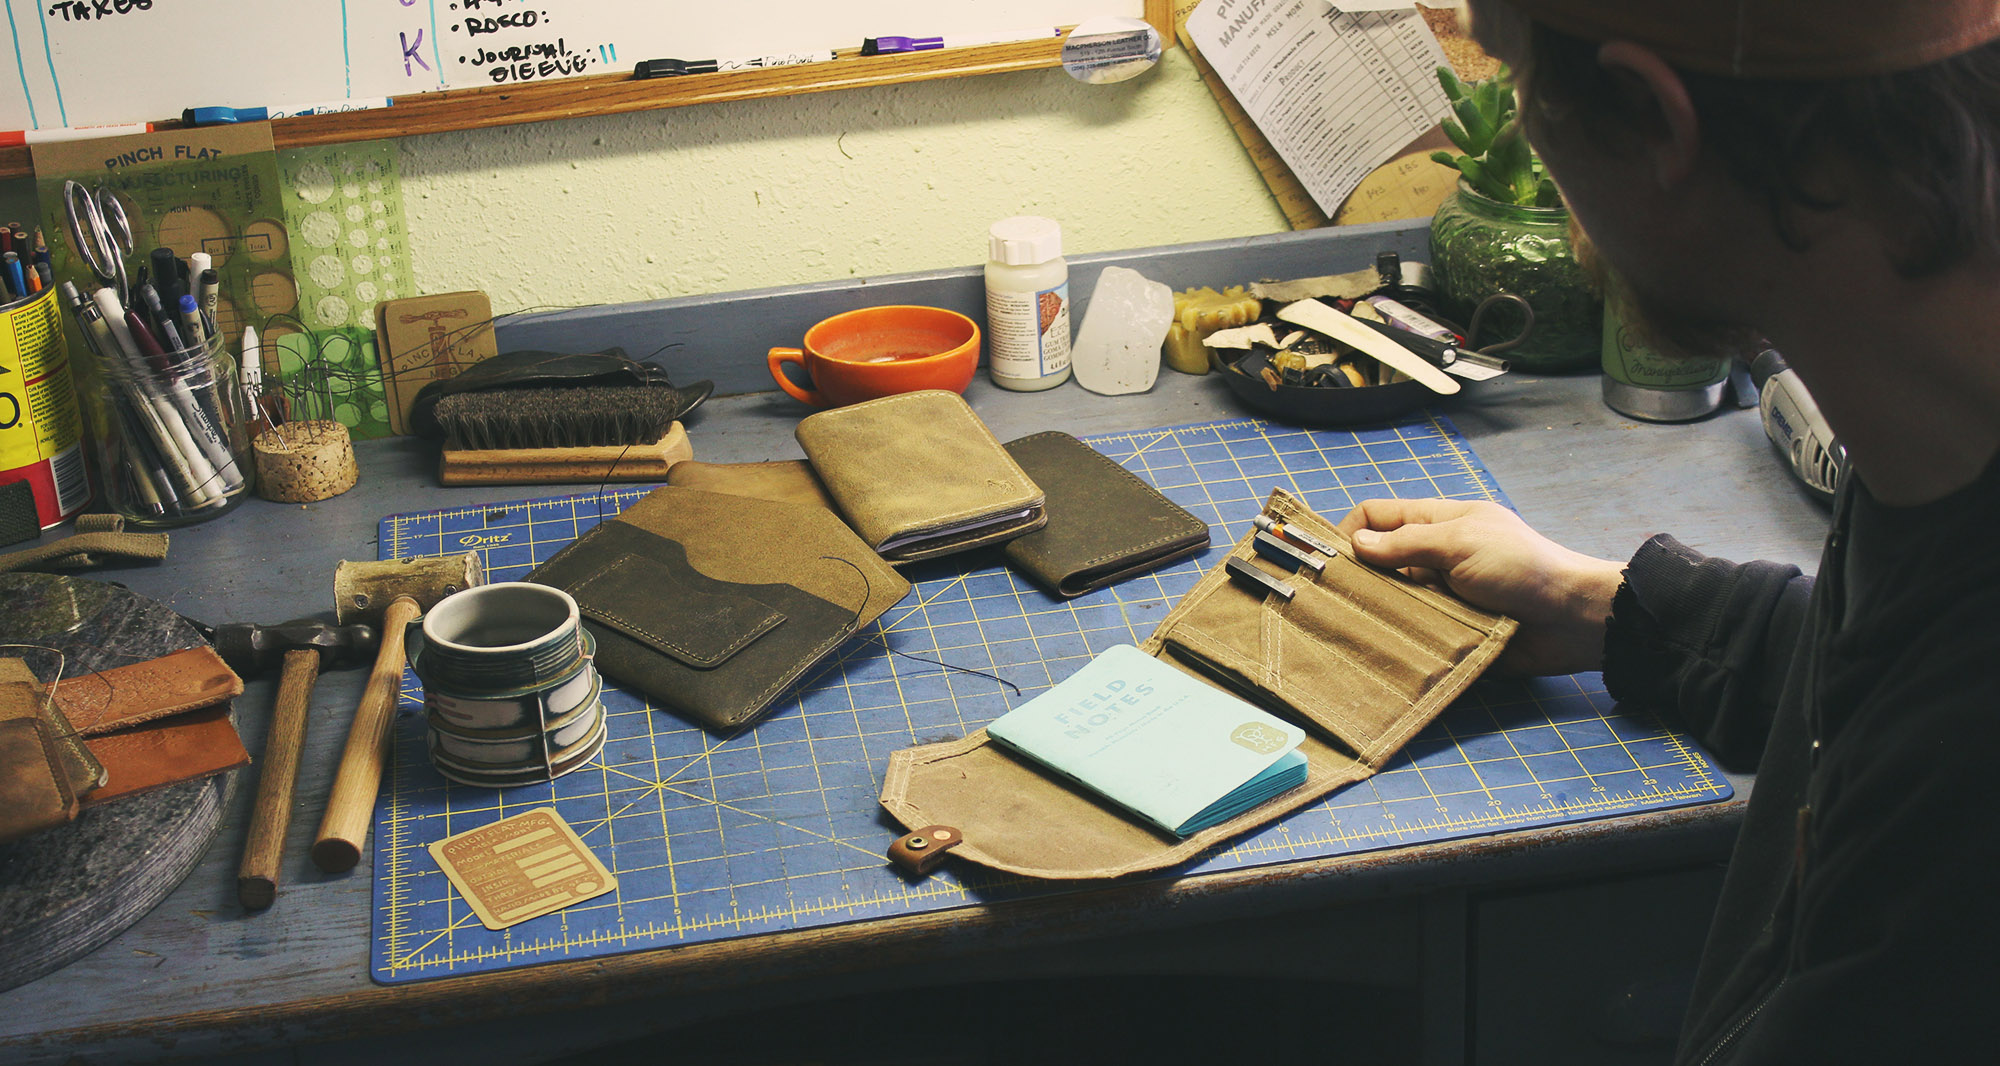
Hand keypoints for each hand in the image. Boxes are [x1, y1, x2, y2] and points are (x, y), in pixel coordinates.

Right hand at [1334, 498, 1625, 676]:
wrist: (1572, 620)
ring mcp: (1440, 596)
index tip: (1327, 560)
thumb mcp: (1462, 542)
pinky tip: (1378, 651)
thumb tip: (1355, 542)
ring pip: (1391, 602)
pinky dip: (1398, 641)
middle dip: (1355, 578)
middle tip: (1330, 601)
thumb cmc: (1521, 568)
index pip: (1377, 516)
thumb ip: (1407, 541)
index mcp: (1437, 524)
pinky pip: (1412, 634)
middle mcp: (1433, 558)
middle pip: (1377, 562)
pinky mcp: (1448, 633)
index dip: (1349, 530)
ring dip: (1376, 613)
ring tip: (1352, 629)